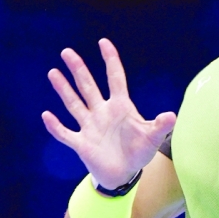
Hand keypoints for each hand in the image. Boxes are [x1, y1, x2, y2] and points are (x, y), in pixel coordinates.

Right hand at [42, 39, 175, 187]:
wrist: (124, 174)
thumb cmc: (139, 152)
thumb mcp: (152, 138)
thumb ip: (159, 126)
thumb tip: (171, 116)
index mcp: (120, 106)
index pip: (115, 78)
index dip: (110, 60)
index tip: (103, 42)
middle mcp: (102, 112)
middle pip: (88, 86)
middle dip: (78, 69)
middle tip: (67, 52)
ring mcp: (90, 127)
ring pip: (74, 104)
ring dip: (64, 89)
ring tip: (53, 72)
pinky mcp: (81, 144)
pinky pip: (66, 134)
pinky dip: (56, 127)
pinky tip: (47, 115)